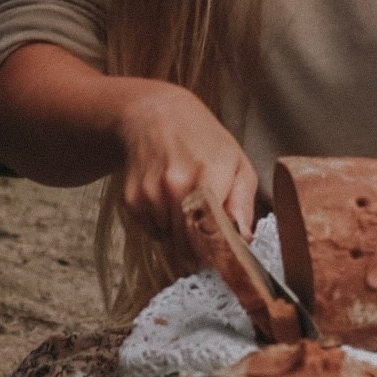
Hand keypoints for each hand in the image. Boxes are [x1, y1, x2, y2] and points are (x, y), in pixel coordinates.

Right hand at [115, 83, 259, 274]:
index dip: (219, 254)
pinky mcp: (131, 200)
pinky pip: (152, 233)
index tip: (224, 259)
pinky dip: (162, 227)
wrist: (156, 117)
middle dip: (201, 254)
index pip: (213, 234)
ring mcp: (151, 193)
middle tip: (209, 243)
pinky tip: (168, 202)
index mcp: (209, 174)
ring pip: (171, 243)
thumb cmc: (205, 142)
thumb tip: (244, 241)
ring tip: (187, 209)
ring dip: (181, 238)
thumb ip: (243, 204)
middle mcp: (176, 185)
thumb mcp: (237, 164)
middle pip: (190, 247)